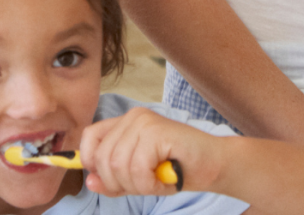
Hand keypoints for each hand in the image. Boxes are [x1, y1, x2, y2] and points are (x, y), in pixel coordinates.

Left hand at [78, 106, 215, 197]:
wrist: (214, 164)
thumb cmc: (177, 170)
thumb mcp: (137, 179)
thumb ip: (113, 180)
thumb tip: (90, 181)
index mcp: (125, 123)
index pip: (89, 137)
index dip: (91, 163)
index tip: (108, 180)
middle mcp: (133, 117)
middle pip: (101, 159)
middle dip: (119, 183)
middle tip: (144, 185)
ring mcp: (144, 122)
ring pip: (117, 165)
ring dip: (137, 185)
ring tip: (157, 182)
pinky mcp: (157, 131)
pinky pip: (137, 169)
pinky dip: (149, 184)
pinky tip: (164, 180)